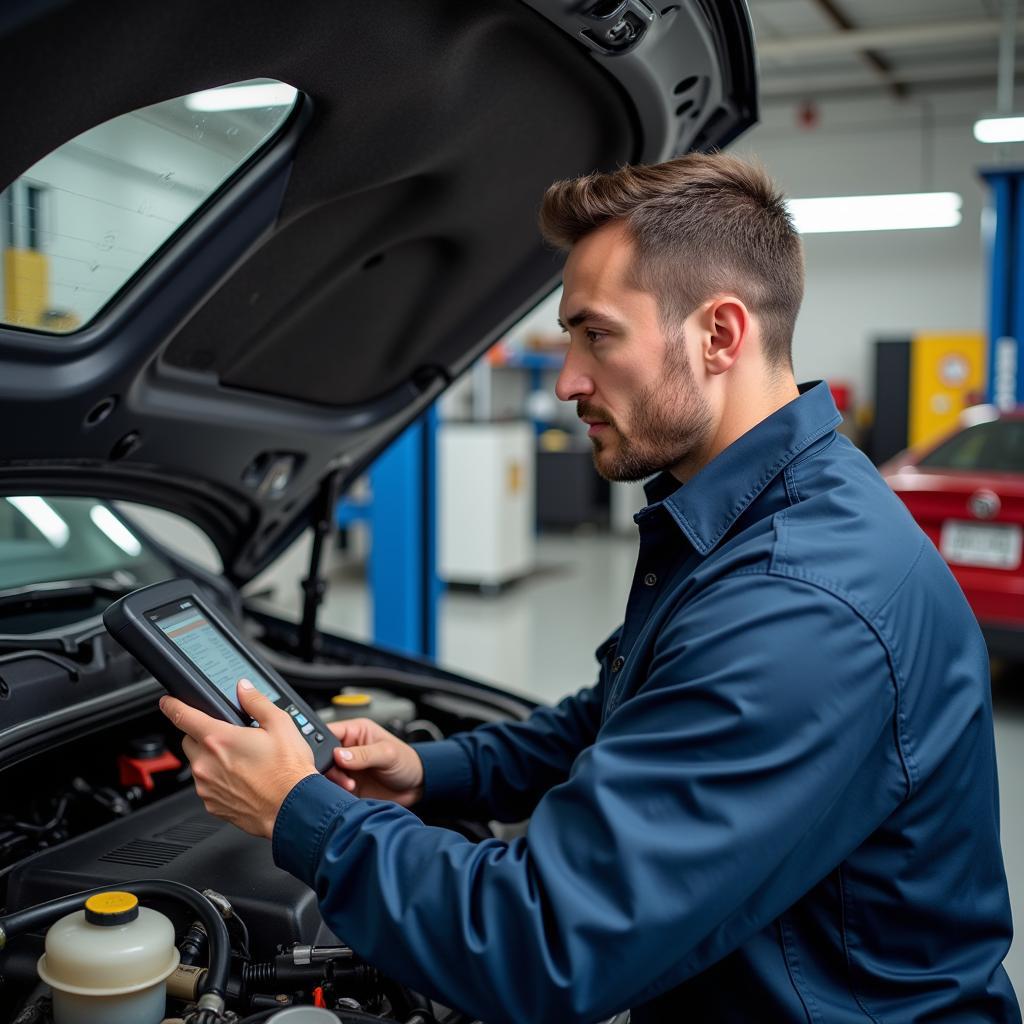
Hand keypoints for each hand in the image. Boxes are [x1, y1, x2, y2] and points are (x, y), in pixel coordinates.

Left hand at [159, 679, 317, 837]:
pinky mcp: (212, 805)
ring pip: (199, 765)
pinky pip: (207, 786)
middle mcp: (206, 763)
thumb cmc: (287, 771)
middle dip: (203, 735)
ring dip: (212, 759)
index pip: (183, 716)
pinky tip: (242, 780)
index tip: (167, 702)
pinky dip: (218, 781)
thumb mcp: (280, 724)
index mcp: (219, 739)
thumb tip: (244, 689)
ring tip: (242, 762)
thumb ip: (257, 702)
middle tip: (229, 737)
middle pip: (189, 741)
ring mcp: (207, 787)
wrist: (293, 809)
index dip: (172, 705)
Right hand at [326, 717, 423, 806]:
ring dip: (332, 781)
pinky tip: (348, 792)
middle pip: (321, 755)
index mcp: (355, 731)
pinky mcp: (346, 786)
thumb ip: (363, 754)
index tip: (322, 757)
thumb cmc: (406, 762)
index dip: (319, 744)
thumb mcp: (387, 754)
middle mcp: (347, 749)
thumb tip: (339, 755)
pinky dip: (335, 792)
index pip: (328, 733)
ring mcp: (346, 768)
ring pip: (324, 773)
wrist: (417, 787)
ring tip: (349, 784)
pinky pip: (332, 789)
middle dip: (324, 765)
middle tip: (337, 774)